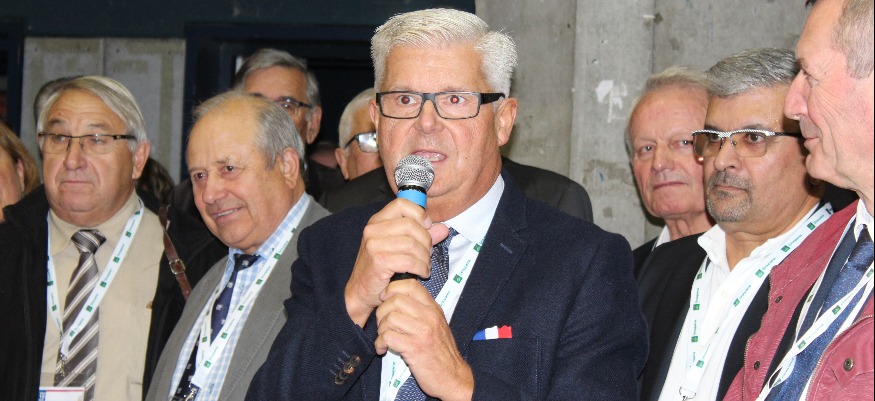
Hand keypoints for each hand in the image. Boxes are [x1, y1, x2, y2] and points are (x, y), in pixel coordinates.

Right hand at [344, 199, 448, 326]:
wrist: (361, 291)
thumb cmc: (380, 268)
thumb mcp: (399, 247)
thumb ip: (421, 236)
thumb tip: (443, 228)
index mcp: (377, 221)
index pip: (401, 204)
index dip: (419, 213)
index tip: (427, 225)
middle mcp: (373, 230)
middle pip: (411, 225)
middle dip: (426, 240)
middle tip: (428, 253)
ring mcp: (374, 245)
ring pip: (413, 244)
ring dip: (425, 257)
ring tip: (425, 265)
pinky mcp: (379, 261)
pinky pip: (410, 260)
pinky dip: (421, 268)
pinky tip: (421, 273)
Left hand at [375, 279, 473, 399]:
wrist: (453, 376)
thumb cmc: (441, 352)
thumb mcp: (437, 325)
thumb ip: (422, 311)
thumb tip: (397, 299)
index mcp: (433, 309)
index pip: (411, 285)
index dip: (392, 288)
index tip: (385, 299)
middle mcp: (429, 316)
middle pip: (396, 300)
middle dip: (382, 311)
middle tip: (382, 324)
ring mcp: (422, 332)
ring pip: (390, 317)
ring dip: (381, 329)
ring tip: (383, 338)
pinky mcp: (414, 348)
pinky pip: (388, 336)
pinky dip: (380, 343)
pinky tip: (383, 348)